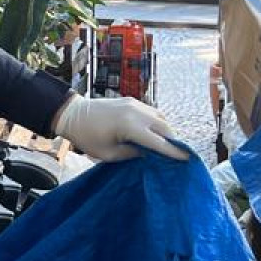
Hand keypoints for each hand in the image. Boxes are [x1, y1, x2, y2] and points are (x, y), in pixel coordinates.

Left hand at [52, 95, 188, 162]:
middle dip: (174, 141)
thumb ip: (132, 154)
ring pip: (160, 118)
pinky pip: (151, 112)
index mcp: (130, 127)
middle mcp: (136, 112)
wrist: (72, 113)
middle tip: (181, 155)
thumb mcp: (108, 154)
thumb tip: (149, 155)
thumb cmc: (87, 137)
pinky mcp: (131, 100)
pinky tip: (156, 133)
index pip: (158, 142)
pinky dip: (157, 122)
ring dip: (167, 131)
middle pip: (164, 128)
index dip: (174, 152)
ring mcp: (134, 104)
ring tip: (169, 145)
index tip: (188, 159)